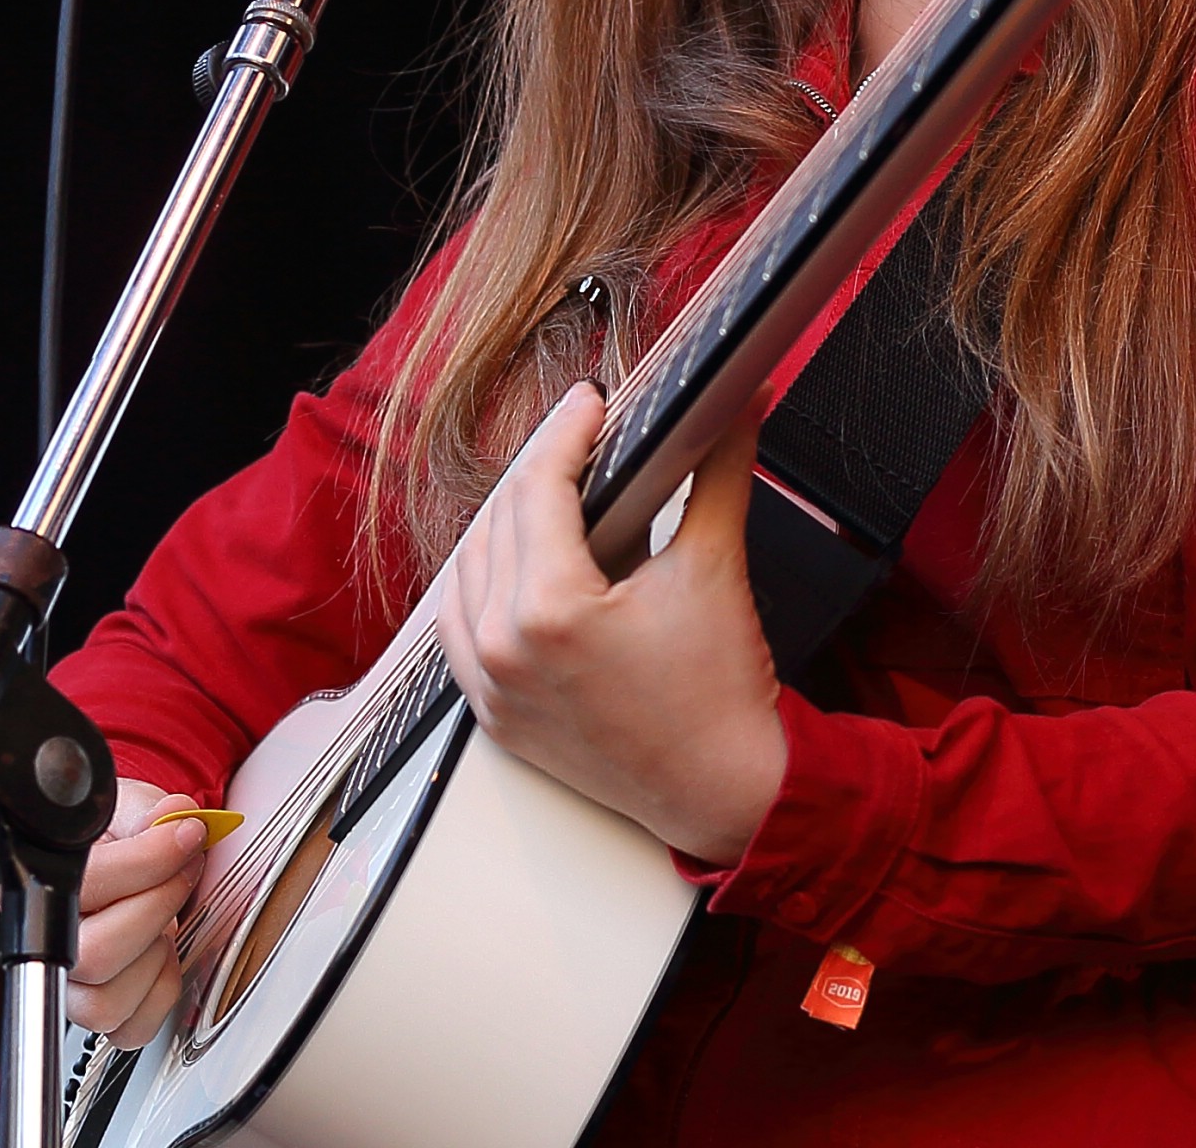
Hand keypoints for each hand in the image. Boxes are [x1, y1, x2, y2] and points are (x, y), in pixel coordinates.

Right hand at [65, 779, 206, 1048]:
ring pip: (107, 1003)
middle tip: (185, 866)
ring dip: (156, 954)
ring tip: (169, 913)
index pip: (88, 886)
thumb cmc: (111, 837)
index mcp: (43, 884)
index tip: (185, 835)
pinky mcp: (100, 1012)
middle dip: (159, 904)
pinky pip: (131, 1028)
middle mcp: (50, 943)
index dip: (147, 860)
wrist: (113, 858)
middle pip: (97, 954)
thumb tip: (172, 815)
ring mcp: (73, 986)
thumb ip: (147, 809)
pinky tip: (164, 951)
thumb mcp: (126, 806)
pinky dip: (161, 990)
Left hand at [436, 382, 787, 865]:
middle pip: (500, 518)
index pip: (539, 486)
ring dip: (505, 519)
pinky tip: (512, 560)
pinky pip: (459, 627)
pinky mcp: (493, 715)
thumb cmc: (722, 696)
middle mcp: (505, 648)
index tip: (590, 402)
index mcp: (551, 610)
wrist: (725, 793)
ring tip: (550, 487)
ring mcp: (492, 687)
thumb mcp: (715, 566)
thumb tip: (736, 406)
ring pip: (469, 568)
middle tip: (581, 434)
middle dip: (541, 466)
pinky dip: (480, 584)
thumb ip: (718, 470)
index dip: (566, 430)